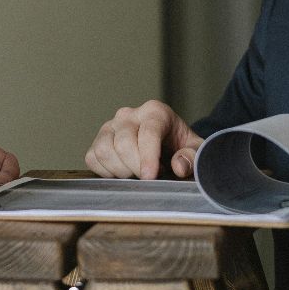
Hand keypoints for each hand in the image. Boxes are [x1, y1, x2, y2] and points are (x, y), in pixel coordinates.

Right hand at [84, 100, 202, 179]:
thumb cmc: (180, 147)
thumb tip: (179, 166)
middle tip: (149, 177)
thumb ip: (192, 157)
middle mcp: (129, 115)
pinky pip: (93, 158)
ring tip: (137, 174)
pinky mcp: (97, 140)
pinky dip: (106, 172)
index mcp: (155, 112)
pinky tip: (123, 173)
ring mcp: (110, 126)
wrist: (166, 145)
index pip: (148, 132)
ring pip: (104, 150)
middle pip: (123, 144)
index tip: (151, 177)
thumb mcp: (195, 150)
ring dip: (120, 171)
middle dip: (136, 168)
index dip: (148, 157)